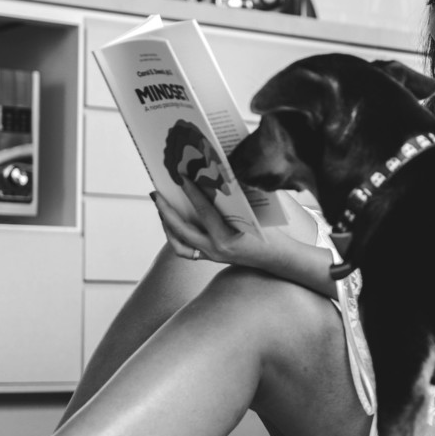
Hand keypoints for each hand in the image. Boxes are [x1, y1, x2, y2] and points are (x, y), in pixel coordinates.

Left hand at [151, 179, 278, 269]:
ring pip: (178, 245)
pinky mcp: (211, 257)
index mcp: (227, 239)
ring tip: (161, 209)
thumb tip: (218, 177)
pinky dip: (176, 237)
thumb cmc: (271, 234)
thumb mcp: (255, 215)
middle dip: (165, 211)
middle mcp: (215, 250)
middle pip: (181, 230)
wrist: (278, 258)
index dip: (192, 193)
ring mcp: (211, 256)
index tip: (181, 178)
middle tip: (156, 194)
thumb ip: (237, 199)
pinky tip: (173, 224)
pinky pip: (185, 250)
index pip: (204, 212)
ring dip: (167, 226)